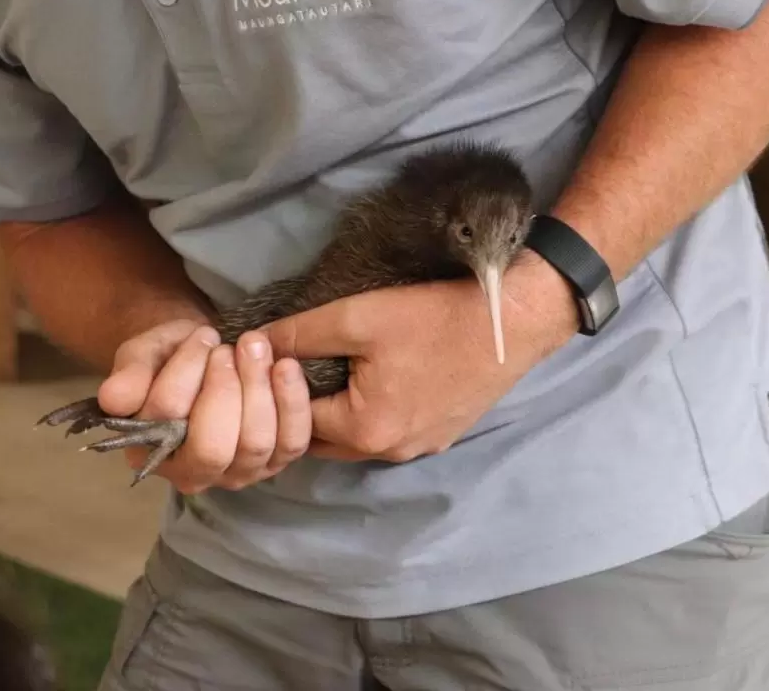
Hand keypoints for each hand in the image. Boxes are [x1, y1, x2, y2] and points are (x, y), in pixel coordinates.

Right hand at [96, 319, 311, 491]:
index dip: (186, 372)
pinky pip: (292, 441)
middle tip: (229, 347)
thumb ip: (130, 373)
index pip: (166, 418)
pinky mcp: (276, 459)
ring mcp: (238, 472)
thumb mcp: (144, 354)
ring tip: (255, 346)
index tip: (201, 336)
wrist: (208, 354)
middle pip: (213, 447)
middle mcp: (193, 473)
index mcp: (148, 450)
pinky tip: (287, 366)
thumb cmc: (171, 357)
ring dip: (259, 388)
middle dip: (226, 389)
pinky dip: (293, 402)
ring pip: (254, 444)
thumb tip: (114, 398)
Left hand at [262, 253, 577, 462]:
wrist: (514, 321)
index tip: (270, 360)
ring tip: (328, 369)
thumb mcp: (357, 316)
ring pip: (357, 438)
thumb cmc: (434, 317)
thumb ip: (299, 333)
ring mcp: (420, 447)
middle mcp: (390, 452)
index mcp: (364, 431)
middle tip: (292, 367)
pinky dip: (372, 411)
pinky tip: (374, 376)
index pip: (295, 421)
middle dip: (302, 408)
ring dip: (338, 411)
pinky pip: (390, 432)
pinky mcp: (441, 434)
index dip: (276, 390)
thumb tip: (254, 341)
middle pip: (325, 439)